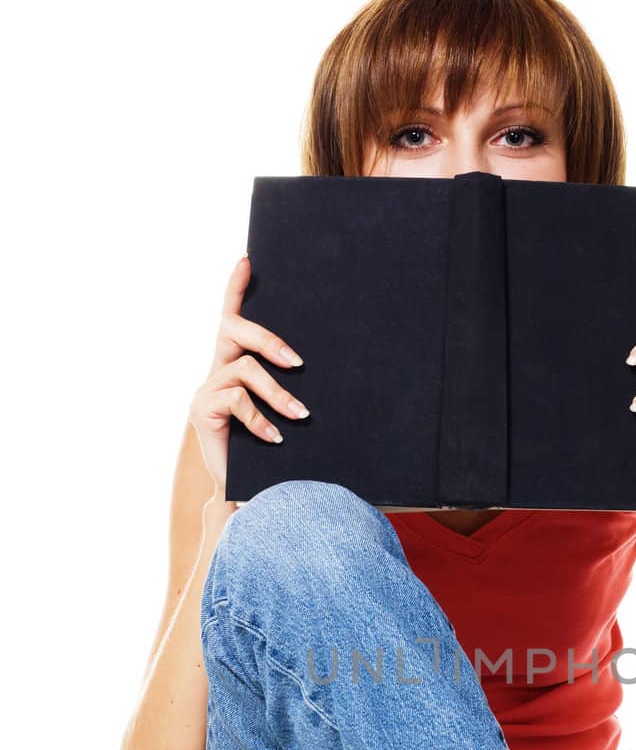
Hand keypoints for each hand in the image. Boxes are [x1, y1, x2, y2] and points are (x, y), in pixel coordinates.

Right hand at [189, 255, 309, 492]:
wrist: (244, 489)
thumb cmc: (269, 449)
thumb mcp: (283, 414)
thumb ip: (290, 389)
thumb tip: (319, 370)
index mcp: (233, 365)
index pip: (231, 318)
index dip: (235, 288)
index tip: (247, 260)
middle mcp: (215, 371)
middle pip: (234, 330)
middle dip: (268, 338)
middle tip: (299, 363)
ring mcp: (206, 390)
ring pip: (244, 369)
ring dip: (277, 392)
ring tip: (301, 415)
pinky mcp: (201, 411)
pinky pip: (237, 400)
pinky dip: (261, 418)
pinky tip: (276, 437)